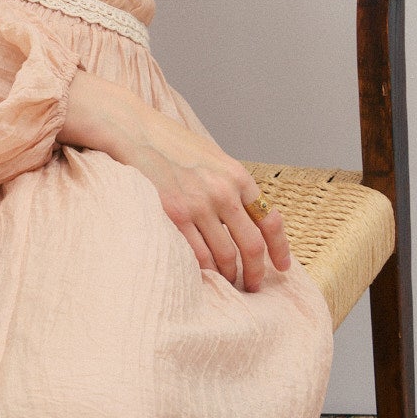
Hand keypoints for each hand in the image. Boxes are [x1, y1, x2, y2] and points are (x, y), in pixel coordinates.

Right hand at [60, 72, 292, 289]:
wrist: (134, 131)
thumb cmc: (170, 144)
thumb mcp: (212, 158)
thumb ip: (230, 185)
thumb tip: (245, 217)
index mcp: (238, 176)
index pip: (270, 220)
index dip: (280, 248)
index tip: (282, 266)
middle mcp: (223, 192)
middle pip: (252, 246)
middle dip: (256, 272)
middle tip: (254, 286)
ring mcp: (199, 206)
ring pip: (225, 256)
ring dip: (229, 275)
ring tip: (228, 284)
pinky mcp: (174, 216)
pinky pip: (197, 256)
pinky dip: (204, 272)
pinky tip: (205, 277)